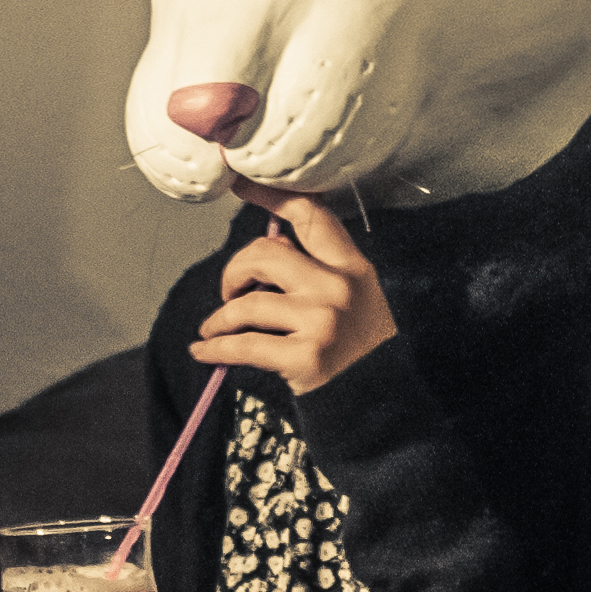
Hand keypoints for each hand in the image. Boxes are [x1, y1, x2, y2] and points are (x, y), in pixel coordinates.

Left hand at [187, 181, 396, 393]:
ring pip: (248, 302)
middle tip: (229, 292)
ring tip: (213, 328)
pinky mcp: (305, 358)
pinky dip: (214, 347)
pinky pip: (241, 344)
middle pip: (266, 253)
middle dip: (235, 270)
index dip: (272, 195)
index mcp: (353, 268)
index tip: (241, 182)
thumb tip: (273, 247)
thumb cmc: (364, 354)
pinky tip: (203, 350)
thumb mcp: (356, 302)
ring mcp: (322, 322)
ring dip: (220, 317)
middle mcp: (339, 288)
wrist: (387, 410)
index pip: (312, 217)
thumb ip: (319, 274)